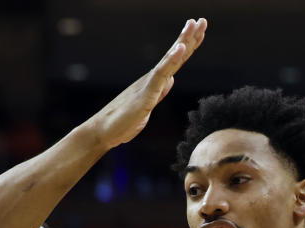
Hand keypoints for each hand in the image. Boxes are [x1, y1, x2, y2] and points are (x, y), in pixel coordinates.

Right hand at [89, 18, 206, 148]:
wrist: (103, 131)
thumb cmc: (123, 121)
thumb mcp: (148, 106)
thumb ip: (159, 92)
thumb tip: (171, 80)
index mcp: (155, 83)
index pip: (175, 62)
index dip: (188, 46)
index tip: (199, 30)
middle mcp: (152, 79)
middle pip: (174, 55)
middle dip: (189, 37)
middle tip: (201, 20)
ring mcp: (148, 85)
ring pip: (169, 60)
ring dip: (182, 42)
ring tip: (192, 25)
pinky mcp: (145, 95)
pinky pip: (160, 75)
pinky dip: (171, 61)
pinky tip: (181, 49)